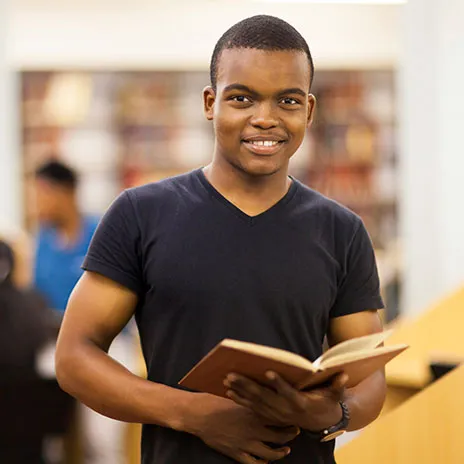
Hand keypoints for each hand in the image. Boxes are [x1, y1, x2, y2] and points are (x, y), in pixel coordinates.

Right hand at [185, 393, 299, 463]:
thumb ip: (250, 400)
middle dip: (290, 436)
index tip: (294, 417)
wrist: (199, 414)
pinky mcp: (236, 453)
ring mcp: (245, 443)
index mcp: (254, 412)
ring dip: (280, 453)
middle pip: (280, 436)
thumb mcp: (237, 396)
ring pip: (270, 454)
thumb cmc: (215, 401)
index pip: (279, 417)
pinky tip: (265, 463)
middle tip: (295, 432)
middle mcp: (253, 429)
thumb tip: (260, 395)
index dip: (289, 419)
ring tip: (285, 450)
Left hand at [224, 371, 347, 431]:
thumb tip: (343, 374)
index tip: (268, 372)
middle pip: (264, 397)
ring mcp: (275, 414)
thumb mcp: (334, 395)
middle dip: (247, 386)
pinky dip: (240, 400)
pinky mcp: (269, 414)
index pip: (288, 393)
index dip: (278, 383)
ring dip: (240, 392)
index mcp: (300, 402)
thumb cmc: (325, 403)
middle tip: (232, 374)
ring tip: (227, 380)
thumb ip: (337, 385)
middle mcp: (285, 409)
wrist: (319, 422)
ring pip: (255, 403)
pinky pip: (252, 408)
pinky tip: (229, 392)